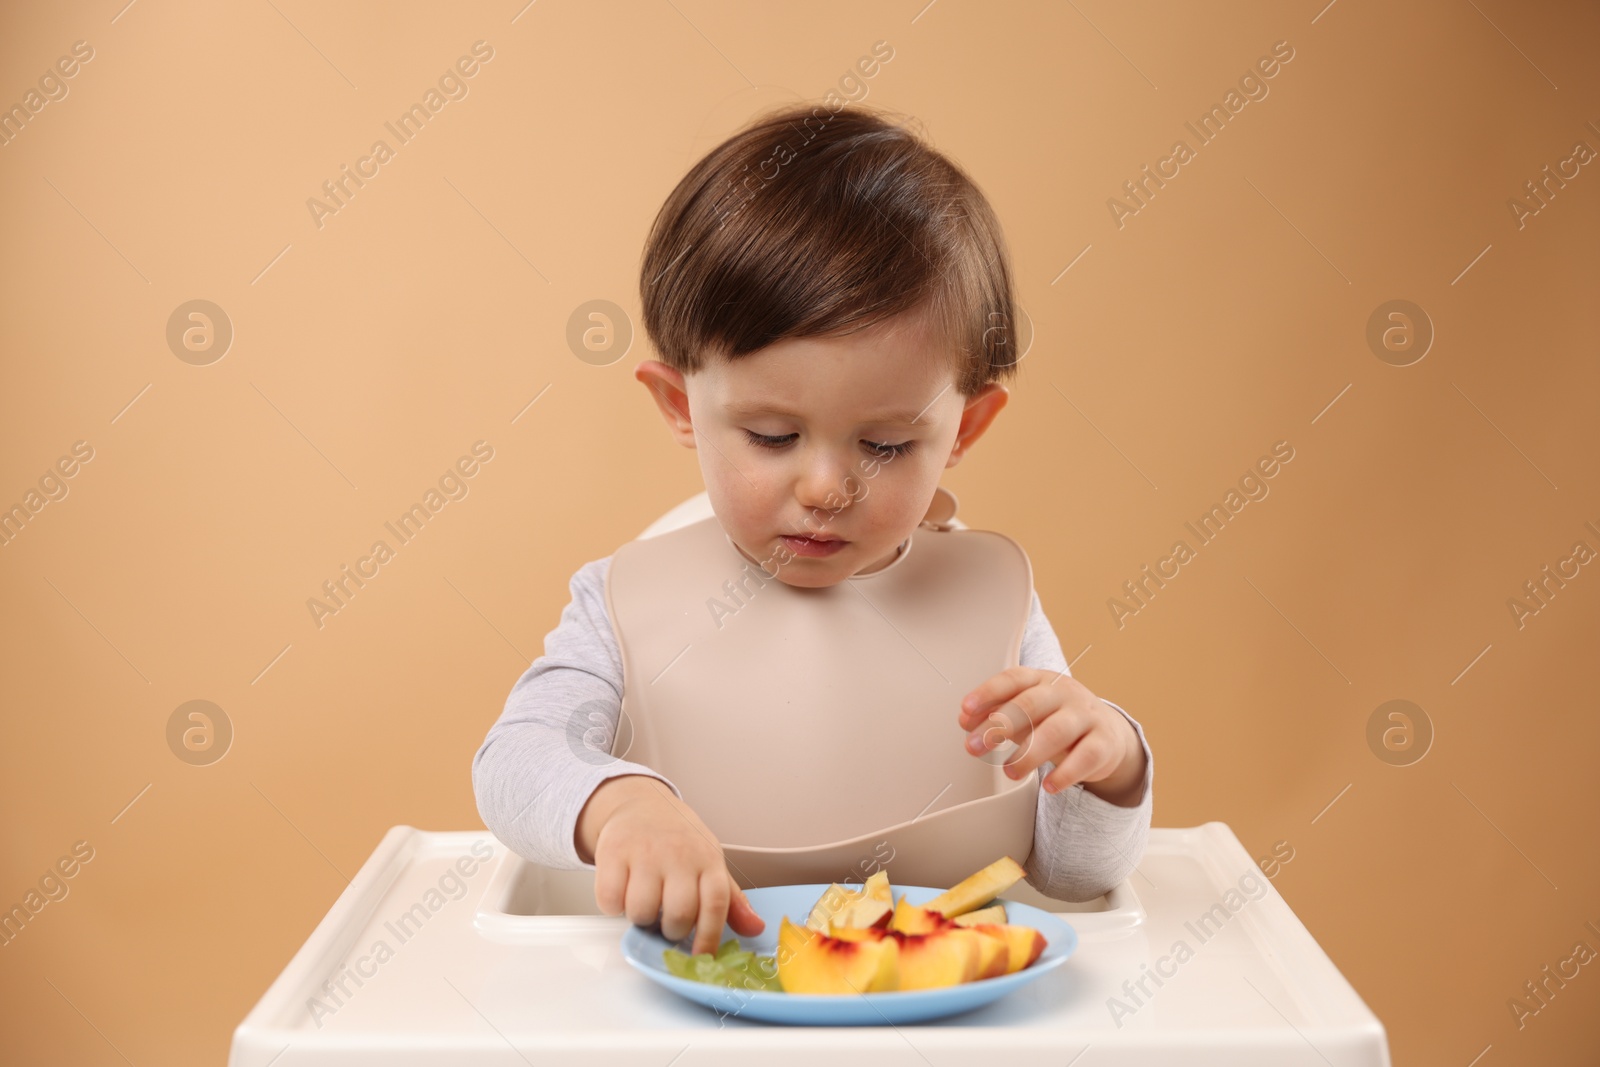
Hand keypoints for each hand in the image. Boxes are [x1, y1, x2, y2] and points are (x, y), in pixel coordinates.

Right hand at [578, 775, 765, 954]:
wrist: (641, 803)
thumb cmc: (679, 840)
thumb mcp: (709, 863)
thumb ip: (731, 900)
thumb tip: (755, 928)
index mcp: (707, 860)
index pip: (715, 904)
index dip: (709, 937)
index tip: (701, 957)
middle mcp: (679, 855)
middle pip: (678, 914)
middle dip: (671, 930)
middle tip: (666, 921)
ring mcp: (645, 852)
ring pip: (642, 911)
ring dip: (641, 918)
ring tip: (644, 902)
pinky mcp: (613, 851)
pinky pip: (610, 899)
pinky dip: (613, 906)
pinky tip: (622, 891)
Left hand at [957, 667, 1146, 806]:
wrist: (1108, 734)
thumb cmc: (1057, 720)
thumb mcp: (1026, 714)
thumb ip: (996, 714)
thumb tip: (966, 721)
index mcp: (1041, 680)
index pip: (1013, 679)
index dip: (988, 693)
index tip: (966, 709)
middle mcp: (1065, 693)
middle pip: (1031, 703)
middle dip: (1000, 725)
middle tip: (975, 746)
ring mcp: (1087, 716)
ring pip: (1057, 730)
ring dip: (1029, 753)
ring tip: (1010, 771)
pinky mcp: (1105, 742)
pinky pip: (1086, 757)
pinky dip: (1066, 773)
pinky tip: (1049, 786)